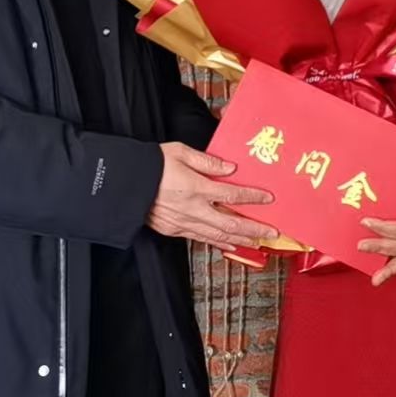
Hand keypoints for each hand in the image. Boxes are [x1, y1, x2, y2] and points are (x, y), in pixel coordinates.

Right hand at [150, 143, 278, 252]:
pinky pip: (201, 239)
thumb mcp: (180, 152)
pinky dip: (218, 243)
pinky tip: (229, 244)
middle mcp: (193, 208)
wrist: (123, 184)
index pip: (232, 194)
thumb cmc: (151, 164)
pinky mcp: (174, 230)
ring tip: (257, 243)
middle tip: (272, 233)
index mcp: (196, 187)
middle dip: (254, 229)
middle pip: (231, 222)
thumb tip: (229, 167)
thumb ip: (207, 161)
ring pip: (218, 236)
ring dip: (240, 240)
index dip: (253, 197)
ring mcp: (183, 222)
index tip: (268, 199)